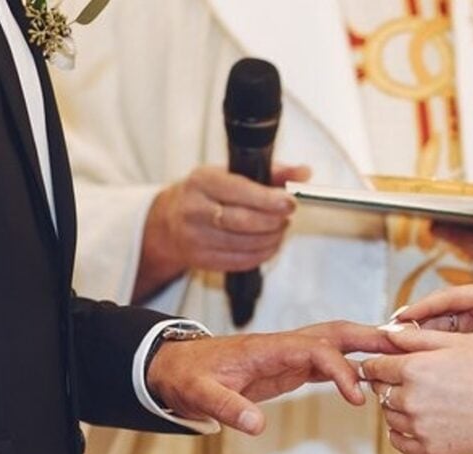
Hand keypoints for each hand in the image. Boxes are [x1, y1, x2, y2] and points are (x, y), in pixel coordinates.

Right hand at [134, 163, 311, 300]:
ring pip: (244, 244)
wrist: (169, 221)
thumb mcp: (231, 173)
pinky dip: (262, 254)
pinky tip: (269, 244)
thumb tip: (303, 173)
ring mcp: (195, 237)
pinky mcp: (201, 260)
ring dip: (271, 239)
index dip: (269, 199)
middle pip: (243, 221)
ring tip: (279, 229)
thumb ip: (271, 172)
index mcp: (202, 181)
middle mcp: (194, 209)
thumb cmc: (206, 194)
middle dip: (273, 221)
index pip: (240, 191)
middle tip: (287, 217)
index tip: (290, 202)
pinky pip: (240, 262)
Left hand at [146, 321, 395, 433]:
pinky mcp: (290, 366)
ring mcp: (289, 353)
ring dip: (367, 346)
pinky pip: (329, 359)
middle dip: (370, 338)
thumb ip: (226, 408)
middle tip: (406, 348)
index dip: (341, 370)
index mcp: (268, 348)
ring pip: (336, 342)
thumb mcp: (200, 396)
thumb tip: (255, 425)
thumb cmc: (188, 377)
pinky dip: (353, 364)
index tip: (357, 397)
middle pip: (336, 332)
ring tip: (401, 356)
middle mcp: (284, 345)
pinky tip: (373, 374)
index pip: (317, 350)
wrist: (176, 368)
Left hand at [361, 337, 472, 453]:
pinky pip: (399, 442)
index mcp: (414, 368)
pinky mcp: (430, 449)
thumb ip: (416, 337)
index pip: (375, 367)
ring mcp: (420, 426)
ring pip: (389, 416)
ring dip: (396, 408)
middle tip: (406, 381)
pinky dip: (401, 433)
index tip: (383, 366)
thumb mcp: (456, 344)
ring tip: (420, 400)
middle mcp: (412, 398)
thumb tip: (385, 333)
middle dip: (388, 384)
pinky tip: (415, 423)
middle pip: (380, 391)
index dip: (377, 364)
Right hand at [389, 282, 472, 374]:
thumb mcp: (470, 353)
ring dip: (416, 337)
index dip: (419, 309)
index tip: (397, 319)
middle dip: (414, 324)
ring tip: (393, 348)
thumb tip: (393, 333)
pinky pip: (441, 337)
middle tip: (388, 334)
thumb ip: (433, 341)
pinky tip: (408, 358)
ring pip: (436, 323)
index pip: (447, 297)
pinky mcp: (470, 334)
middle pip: (438, 309)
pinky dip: (426, 348)